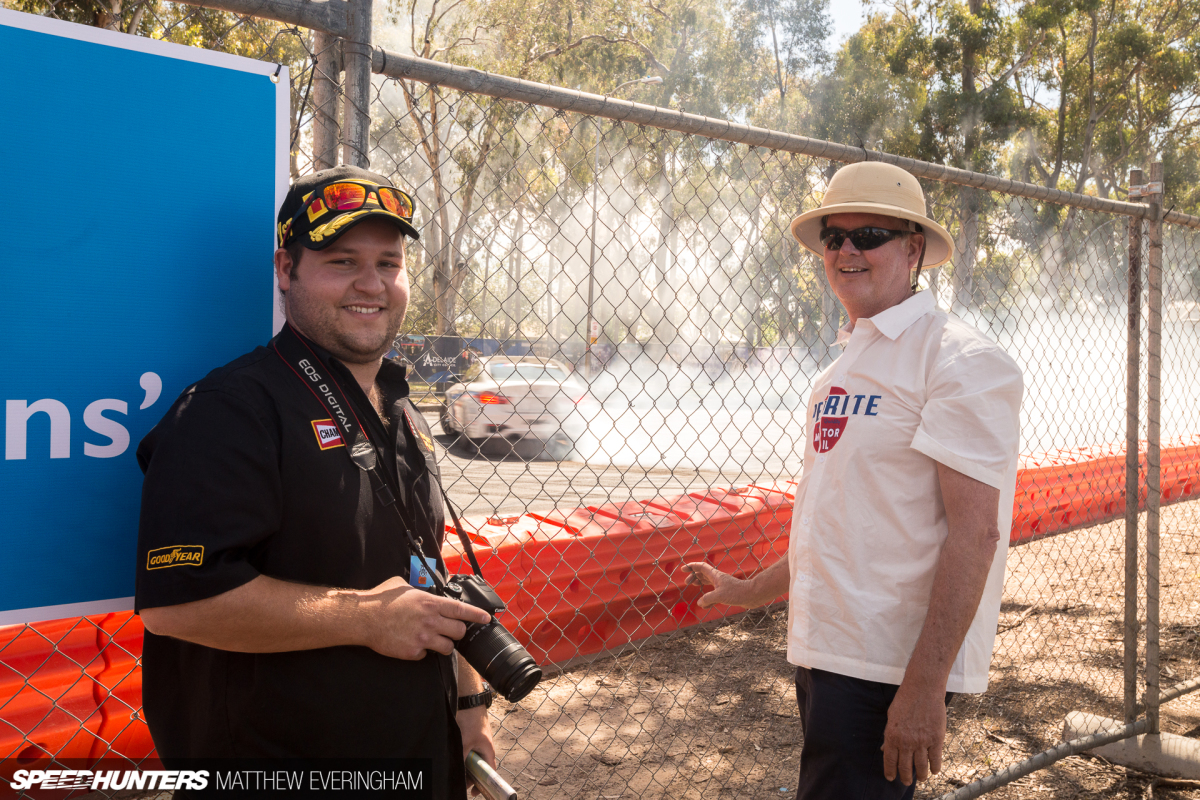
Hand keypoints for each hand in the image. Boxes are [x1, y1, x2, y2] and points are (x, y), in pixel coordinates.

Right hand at [358, 577, 491, 659]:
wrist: (364, 618)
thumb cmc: (382, 600)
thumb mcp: (403, 586)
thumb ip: (419, 589)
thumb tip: (423, 590)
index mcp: (430, 603)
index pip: (461, 610)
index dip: (477, 615)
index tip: (486, 619)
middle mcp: (430, 621)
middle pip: (459, 632)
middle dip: (457, 632)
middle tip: (450, 631)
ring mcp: (422, 638)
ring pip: (447, 647)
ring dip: (443, 645)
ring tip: (433, 640)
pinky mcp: (413, 652)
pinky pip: (426, 655)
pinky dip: (422, 652)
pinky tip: (412, 644)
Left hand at [458, 707, 494, 797]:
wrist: (469, 701)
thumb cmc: (472, 720)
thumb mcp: (465, 742)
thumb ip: (462, 758)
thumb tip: (457, 771)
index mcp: (488, 751)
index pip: (489, 772)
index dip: (484, 783)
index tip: (475, 792)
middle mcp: (485, 748)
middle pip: (480, 767)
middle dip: (472, 776)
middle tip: (463, 784)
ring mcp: (478, 742)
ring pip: (473, 759)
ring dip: (466, 766)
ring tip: (458, 773)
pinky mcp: (471, 737)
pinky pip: (468, 751)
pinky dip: (463, 757)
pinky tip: (455, 758)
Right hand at [682, 562, 752, 608]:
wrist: (752, 595)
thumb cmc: (737, 593)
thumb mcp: (719, 596)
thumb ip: (707, 599)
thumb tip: (700, 603)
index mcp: (715, 576)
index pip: (701, 567)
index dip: (691, 567)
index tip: (683, 569)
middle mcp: (718, 579)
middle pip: (703, 574)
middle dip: (694, 576)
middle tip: (687, 582)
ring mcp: (722, 585)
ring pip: (708, 582)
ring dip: (700, 583)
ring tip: (694, 586)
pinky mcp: (726, 593)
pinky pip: (713, 593)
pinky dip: (708, 597)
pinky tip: (705, 604)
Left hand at [881, 681, 946, 784]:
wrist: (923, 689)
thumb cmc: (905, 700)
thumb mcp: (891, 717)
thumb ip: (888, 734)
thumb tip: (884, 749)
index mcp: (892, 735)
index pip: (889, 760)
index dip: (890, 772)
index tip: (891, 778)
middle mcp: (906, 741)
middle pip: (905, 767)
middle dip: (905, 777)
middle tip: (906, 782)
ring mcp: (922, 741)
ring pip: (921, 767)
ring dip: (921, 775)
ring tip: (921, 778)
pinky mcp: (936, 739)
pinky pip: (935, 760)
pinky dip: (935, 768)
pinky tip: (934, 771)